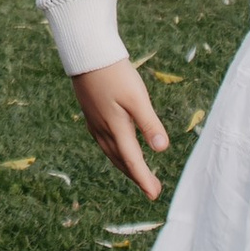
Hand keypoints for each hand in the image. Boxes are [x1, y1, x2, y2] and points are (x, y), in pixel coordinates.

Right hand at [72, 57, 169, 200]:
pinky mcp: (92, 115)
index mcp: (116, 129)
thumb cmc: (115, 74)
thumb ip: (149, 123)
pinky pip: (105, 143)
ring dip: (126, 166)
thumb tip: (162, 149)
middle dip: (137, 176)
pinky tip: (118, 149)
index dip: (144, 179)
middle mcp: (104, 131)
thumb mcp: (137, 97)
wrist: (87, 55)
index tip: (155, 195)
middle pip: (122, 161)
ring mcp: (95, 124)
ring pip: (112, 153)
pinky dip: (116, 153)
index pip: (133, 161)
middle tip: (153, 189)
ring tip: (138, 174)